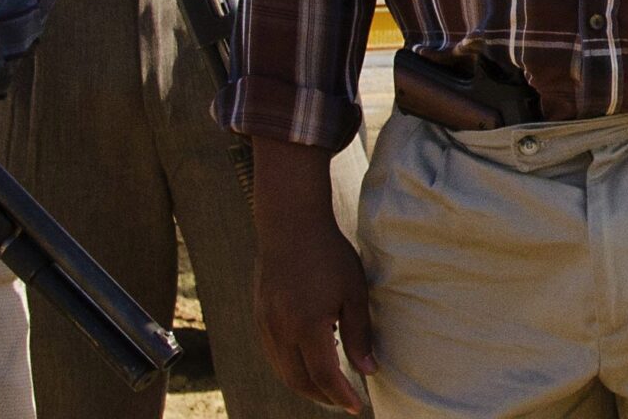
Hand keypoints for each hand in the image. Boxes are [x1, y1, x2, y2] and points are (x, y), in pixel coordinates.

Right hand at [253, 139, 377, 412]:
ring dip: (305, 386)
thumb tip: (368, 370)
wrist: (289, 225)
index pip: (325, 376)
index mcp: (307, 326)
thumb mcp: (354, 292)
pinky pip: (273, 356)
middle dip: (323, 397)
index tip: (357, 406)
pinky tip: (306, 365)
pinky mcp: (259, 318)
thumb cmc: (328, 254)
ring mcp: (265, 325)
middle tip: (344, 401)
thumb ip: (360, 334)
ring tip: (328, 389)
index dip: (341, 396)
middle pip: (300, 381)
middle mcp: (281, 331)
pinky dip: (290, 369)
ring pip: (283, 372)